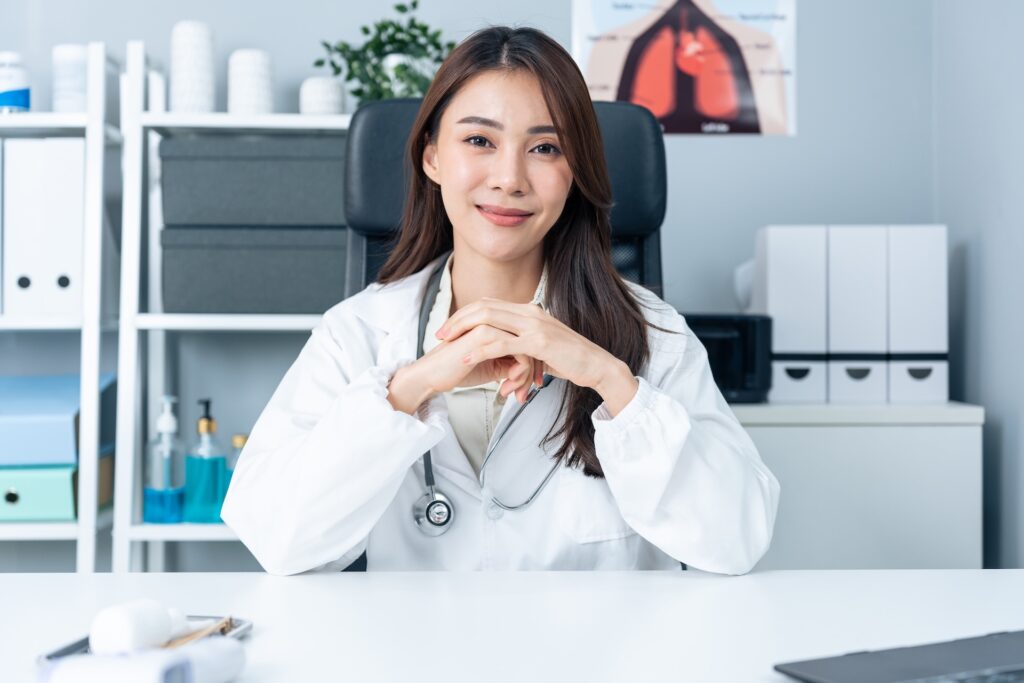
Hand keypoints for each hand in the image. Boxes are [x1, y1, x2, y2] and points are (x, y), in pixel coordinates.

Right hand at [387, 324, 539, 414]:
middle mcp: (495, 320)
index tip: (533, 383)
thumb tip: (528, 369)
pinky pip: (519, 353)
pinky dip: (519, 374)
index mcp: (496, 324)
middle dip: (536, 370)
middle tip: (529, 391)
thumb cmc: (457, 370)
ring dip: (526, 376)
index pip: (528, 339)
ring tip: (517, 394)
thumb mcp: (492, 367)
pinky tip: (507, 388)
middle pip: (532, 342)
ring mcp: (490, 324)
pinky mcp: (485, 334)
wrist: (431, 375)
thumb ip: (510, 363)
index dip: (536, 362)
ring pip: (528, 348)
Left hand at [436, 299, 639, 415]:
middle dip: (457, 320)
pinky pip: (501, 343)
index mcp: (530, 310)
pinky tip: (465, 358)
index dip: (466, 313)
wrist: (597, 365)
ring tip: (445, 344)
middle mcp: (530, 312)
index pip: (489, 304)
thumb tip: (506, 349)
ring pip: (488, 320)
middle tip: (439, 334)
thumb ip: (523, 341)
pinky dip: (479, 350)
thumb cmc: (571, 359)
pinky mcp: (537, 342)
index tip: (449, 328)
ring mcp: (534, 325)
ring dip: (462, 331)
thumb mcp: (543, 345)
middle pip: (484, 307)